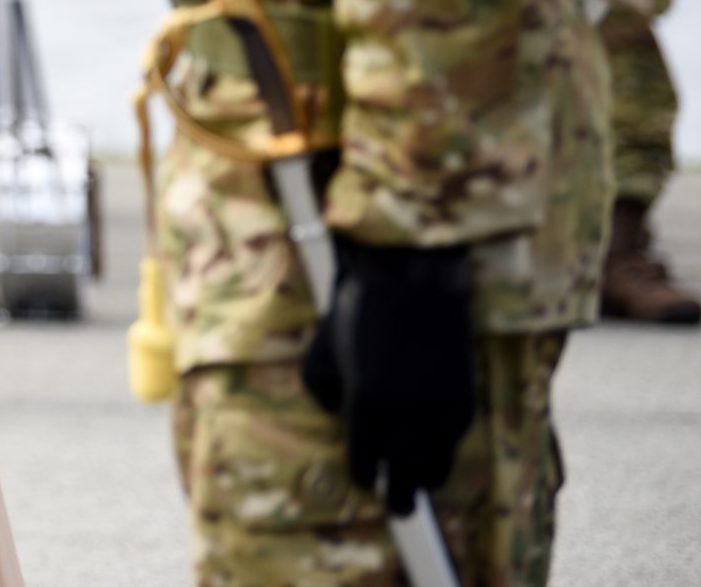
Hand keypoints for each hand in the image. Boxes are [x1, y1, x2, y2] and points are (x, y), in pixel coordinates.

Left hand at [301, 235, 474, 515]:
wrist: (411, 280)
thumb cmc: (357, 312)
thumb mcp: (322, 354)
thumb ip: (325, 394)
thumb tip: (341, 418)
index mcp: (366, 408)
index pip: (364, 466)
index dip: (363, 476)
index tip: (364, 478)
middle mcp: (406, 418)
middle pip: (404, 480)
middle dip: (398, 496)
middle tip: (397, 508)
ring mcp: (439, 412)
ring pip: (437, 468)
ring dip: (425, 478)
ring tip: (417, 483)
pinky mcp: (464, 401)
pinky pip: (455, 443)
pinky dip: (445, 450)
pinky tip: (436, 450)